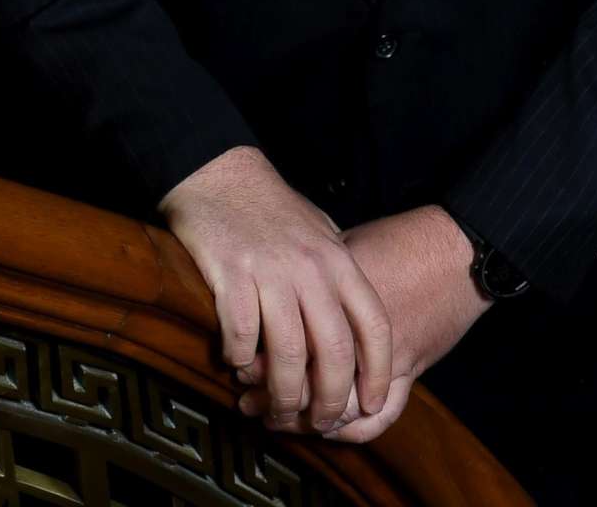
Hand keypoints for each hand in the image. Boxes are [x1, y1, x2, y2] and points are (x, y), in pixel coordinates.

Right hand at [159, 147, 393, 434]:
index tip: (372, 403)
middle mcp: (311, 269)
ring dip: (284, 394)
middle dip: (330, 399)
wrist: (219, 173)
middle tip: (321, 423)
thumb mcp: (321, 234)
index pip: (373, 325)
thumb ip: (338, 276)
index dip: (377, 372)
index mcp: (338, 261)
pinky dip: (241, 360)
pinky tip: (237, 364)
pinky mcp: (231, 274)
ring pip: (288, 354)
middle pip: (333, 351)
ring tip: (278, 410)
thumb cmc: (271, 208)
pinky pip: (242, 334)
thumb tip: (354, 327)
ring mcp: (271, 272)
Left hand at [251, 204, 489, 443]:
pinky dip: (355, 429)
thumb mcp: (340, 247)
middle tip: (252, 402)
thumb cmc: (397, 241)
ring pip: (339, 407)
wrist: (454, 250)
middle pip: (305, 382)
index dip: (258, 364)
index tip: (242, 367)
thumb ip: (308, 277)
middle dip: (274, 399)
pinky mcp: (410, 370)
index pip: (284, 344)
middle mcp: (356, 333)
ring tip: (283, 419)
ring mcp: (385, 357)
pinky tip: (333, 428)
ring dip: (309, 421)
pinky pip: (380, 416)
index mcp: (331, 297)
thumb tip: (269, 291)